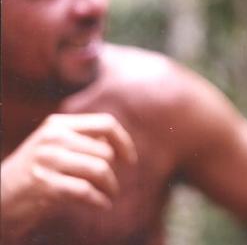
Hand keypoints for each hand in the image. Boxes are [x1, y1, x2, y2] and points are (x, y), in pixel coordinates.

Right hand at [1, 113, 136, 239]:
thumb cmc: (32, 174)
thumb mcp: (52, 147)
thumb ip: (81, 141)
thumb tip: (116, 145)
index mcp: (58, 125)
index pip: (106, 123)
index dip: (124, 142)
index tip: (130, 161)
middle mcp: (53, 138)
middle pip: (105, 152)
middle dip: (113, 173)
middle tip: (111, 187)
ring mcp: (47, 160)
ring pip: (100, 170)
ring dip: (110, 187)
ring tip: (109, 195)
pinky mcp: (45, 185)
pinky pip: (86, 191)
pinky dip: (100, 201)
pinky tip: (103, 205)